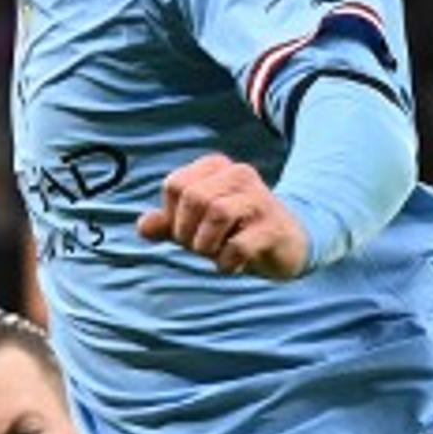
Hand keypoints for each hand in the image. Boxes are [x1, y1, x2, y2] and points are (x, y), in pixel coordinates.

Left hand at [136, 156, 310, 279]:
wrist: (289, 244)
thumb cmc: (235, 231)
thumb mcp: (196, 227)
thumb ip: (167, 224)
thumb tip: (143, 227)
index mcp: (216, 167)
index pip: (175, 185)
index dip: (172, 216)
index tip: (188, 231)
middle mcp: (239, 175)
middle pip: (194, 198)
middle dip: (187, 232)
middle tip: (201, 247)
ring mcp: (260, 199)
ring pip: (217, 213)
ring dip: (206, 245)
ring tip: (215, 254)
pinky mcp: (273, 227)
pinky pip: (238, 245)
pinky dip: (227, 262)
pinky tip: (232, 265)